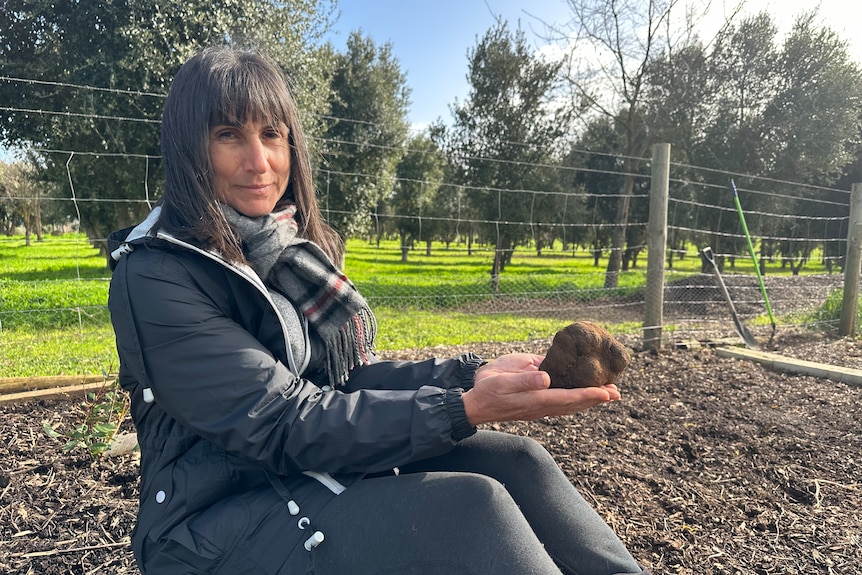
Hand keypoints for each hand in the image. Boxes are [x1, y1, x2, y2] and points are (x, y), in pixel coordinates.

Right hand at [463, 353, 620, 425]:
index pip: (569, 397)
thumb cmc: (486, 389)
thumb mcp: (502, 380)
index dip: (589, 394)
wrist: (473, 403)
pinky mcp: (535, 405)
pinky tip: (581, 394)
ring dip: (589, 400)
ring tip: (606, 394)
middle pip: (574, 404)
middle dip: (596, 398)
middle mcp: (541, 406)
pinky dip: (575, 399)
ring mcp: (539, 407)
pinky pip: (561, 403)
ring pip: (570, 405)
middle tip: (616, 393)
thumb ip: (524, 380)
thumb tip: (547, 378)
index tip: (607, 391)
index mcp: (535, 399)